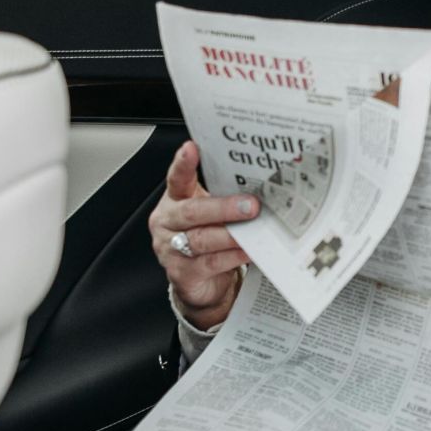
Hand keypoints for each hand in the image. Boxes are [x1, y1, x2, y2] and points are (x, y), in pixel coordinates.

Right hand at [148, 141, 255, 330]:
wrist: (202, 283)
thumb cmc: (210, 238)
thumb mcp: (213, 214)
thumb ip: (226, 199)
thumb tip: (263, 186)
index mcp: (175, 200)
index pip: (177, 178)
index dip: (183, 164)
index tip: (191, 148)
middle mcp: (168, 223)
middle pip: (191, 212)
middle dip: (223, 208)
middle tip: (251, 205)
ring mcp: (171, 249)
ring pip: (201, 239)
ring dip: (231, 234)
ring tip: (255, 231)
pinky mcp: (182, 273)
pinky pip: (210, 263)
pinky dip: (232, 256)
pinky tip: (249, 251)